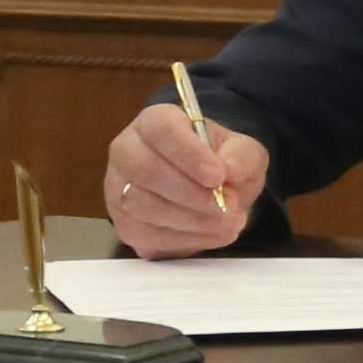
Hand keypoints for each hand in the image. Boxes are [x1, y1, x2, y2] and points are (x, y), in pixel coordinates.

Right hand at [103, 102, 268, 258]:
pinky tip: (211, 235)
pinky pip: (146, 236)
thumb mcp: (243, 151)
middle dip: (192, 194)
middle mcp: (127, 151)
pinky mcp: (124, 225)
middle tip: (228, 207)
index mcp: (154, 122)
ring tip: (228, 223)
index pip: (161, 130)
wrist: (208, 189)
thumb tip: (230, 170)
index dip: (189, 154)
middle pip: (147, 171)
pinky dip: (184, 240)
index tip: (218, 176)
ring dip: (192, 220)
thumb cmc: (218, 162)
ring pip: (144, 207)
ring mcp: (119, 189)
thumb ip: (241, 156)